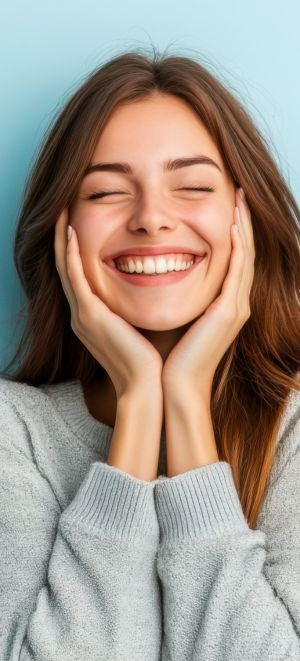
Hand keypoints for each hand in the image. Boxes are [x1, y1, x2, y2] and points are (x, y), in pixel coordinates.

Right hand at [54, 209, 162, 400]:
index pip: (79, 277)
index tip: (78, 225)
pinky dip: (69, 253)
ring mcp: (82, 315)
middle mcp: (81, 315)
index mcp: (92, 318)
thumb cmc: (151, 361)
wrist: (148, 386)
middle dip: (62, 240)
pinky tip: (69, 231)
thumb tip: (156, 284)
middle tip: (62, 211)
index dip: (74, 250)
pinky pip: (74, 277)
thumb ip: (137, 306)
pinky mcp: (89, 315)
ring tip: (61, 212)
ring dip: (60, 239)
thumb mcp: (139, 327)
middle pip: (65, 268)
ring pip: (64, 268)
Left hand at [161, 188, 254, 403]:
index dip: (233, 231)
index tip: (226, 204)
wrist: (175, 386)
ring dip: (244, 226)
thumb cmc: (170, 356)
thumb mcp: (177, 317)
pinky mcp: (229, 312)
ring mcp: (236, 308)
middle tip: (239, 191)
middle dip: (243, 221)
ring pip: (245, 257)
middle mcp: (236, 303)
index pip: (233, 259)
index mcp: (224, 305)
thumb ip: (178, 294)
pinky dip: (238, 247)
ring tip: (239, 198)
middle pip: (245, 253)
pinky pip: (238, 271)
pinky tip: (233, 224)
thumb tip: (159, 271)